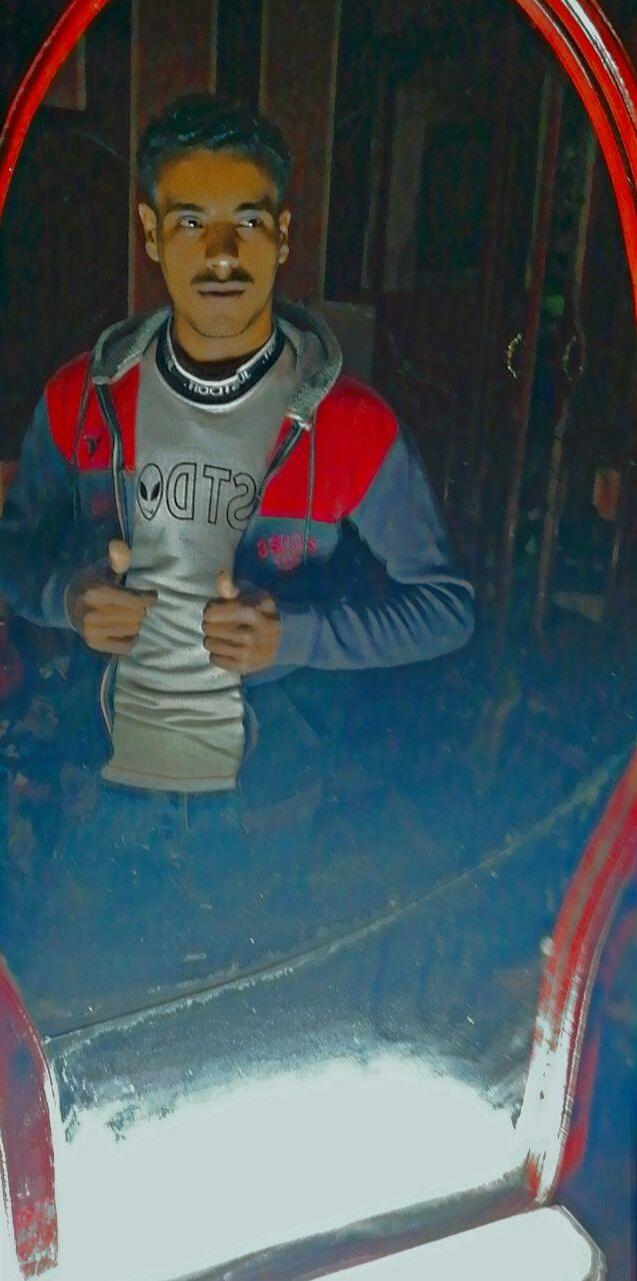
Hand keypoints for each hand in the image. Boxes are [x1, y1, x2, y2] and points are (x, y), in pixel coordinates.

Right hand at [67, 539, 156, 654]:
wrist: (66, 604)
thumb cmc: (91, 583)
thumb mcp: (102, 568)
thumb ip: (116, 559)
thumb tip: (121, 547)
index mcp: (97, 593)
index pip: (135, 600)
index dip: (148, 597)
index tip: (151, 596)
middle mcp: (94, 614)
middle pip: (138, 615)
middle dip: (141, 609)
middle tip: (135, 605)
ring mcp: (93, 632)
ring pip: (134, 630)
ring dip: (135, 622)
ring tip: (127, 615)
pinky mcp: (94, 644)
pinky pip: (126, 646)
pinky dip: (130, 638)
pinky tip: (125, 629)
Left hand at [202, 569, 280, 674]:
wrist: (288, 639)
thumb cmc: (265, 613)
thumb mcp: (253, 596)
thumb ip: (232, 588)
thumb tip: (220, 574)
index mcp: (249, 613)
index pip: (210, 613)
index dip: (211, 610)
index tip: (219, 611)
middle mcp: (246, 635)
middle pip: (208, 629)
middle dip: (212, 624)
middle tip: (223, 624)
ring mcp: (245, 654)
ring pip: (209, 644)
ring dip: (214, 639)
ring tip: (225, 636)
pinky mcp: (243, 667)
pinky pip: (214, 659)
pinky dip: (218, 653)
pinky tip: (228, 648)